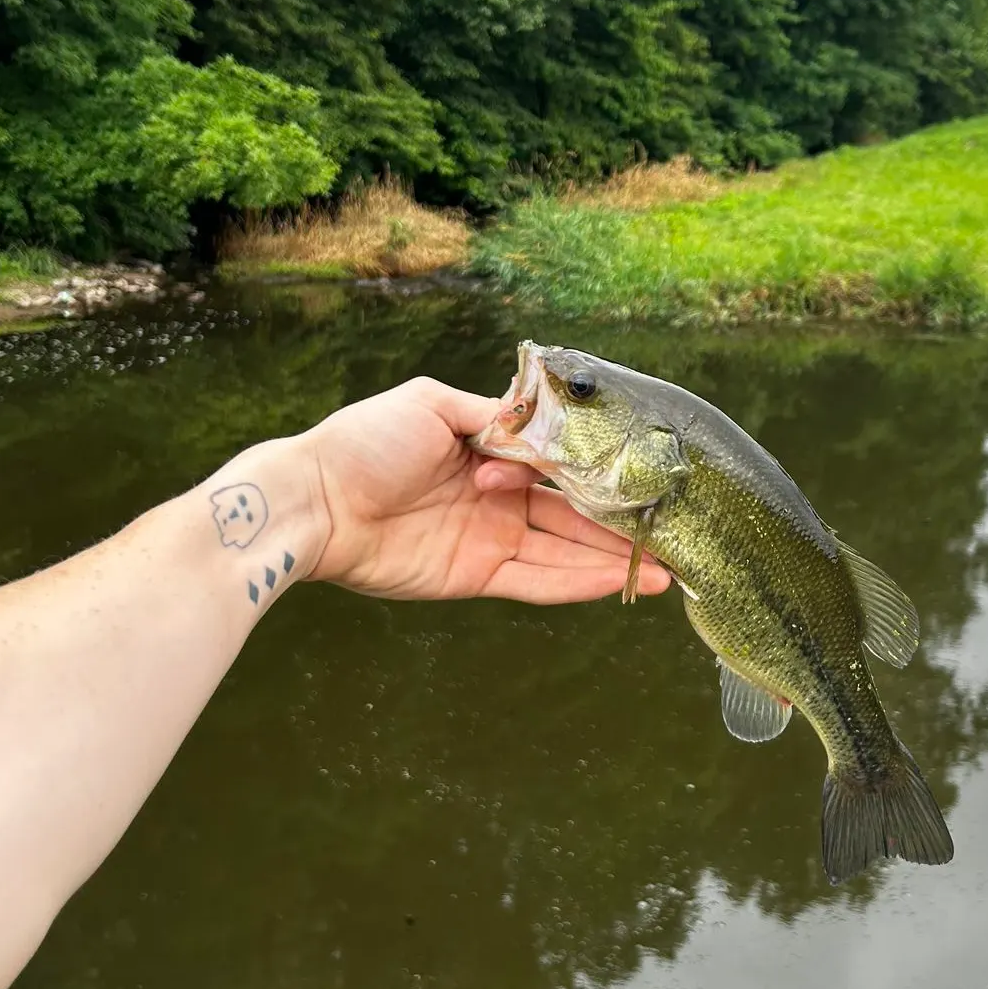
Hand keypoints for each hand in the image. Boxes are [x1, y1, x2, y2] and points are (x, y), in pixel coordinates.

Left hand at [298, 376, 671, 604]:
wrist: (316, 501)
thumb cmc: (363, 442)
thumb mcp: (432, 405)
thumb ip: (495, 416)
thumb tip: (545, 421)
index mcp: (487, 451)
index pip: (556, 464)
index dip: (596, 472)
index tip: (641, 478)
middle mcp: (496, 498)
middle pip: (571, 513)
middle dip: (619, 524)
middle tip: (670, 532)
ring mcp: (490, 539)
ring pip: (564, 551)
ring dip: (613, 560)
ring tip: (666, 568)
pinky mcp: (477, 575)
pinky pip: (538, 581)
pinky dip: (579, 583)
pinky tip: (620, 581)